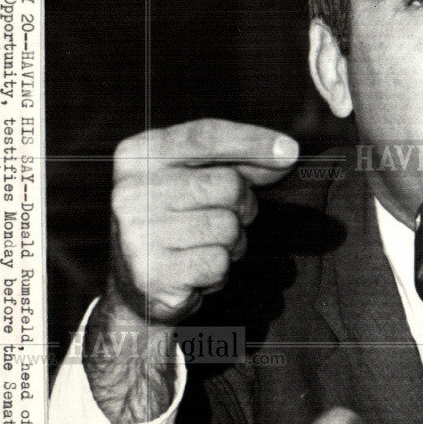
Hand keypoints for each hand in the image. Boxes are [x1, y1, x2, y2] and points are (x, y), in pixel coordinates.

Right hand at [109, 118, 298, 324]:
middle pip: (228, 185)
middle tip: (224, 217)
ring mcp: (138, 234)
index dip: (253, 142)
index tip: (291, 151)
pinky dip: (219, 270)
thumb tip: (285, 154)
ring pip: (228, 227)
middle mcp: (131, 192)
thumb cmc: (176, 221)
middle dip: (243, 204)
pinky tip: (196, 270)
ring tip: (205, 246)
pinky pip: (218, 263)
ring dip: (232, 241)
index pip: (205, 137)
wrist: (135, 286)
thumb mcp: (193, 177)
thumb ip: (236, 160)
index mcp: (137, 156)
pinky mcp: (153, 274)